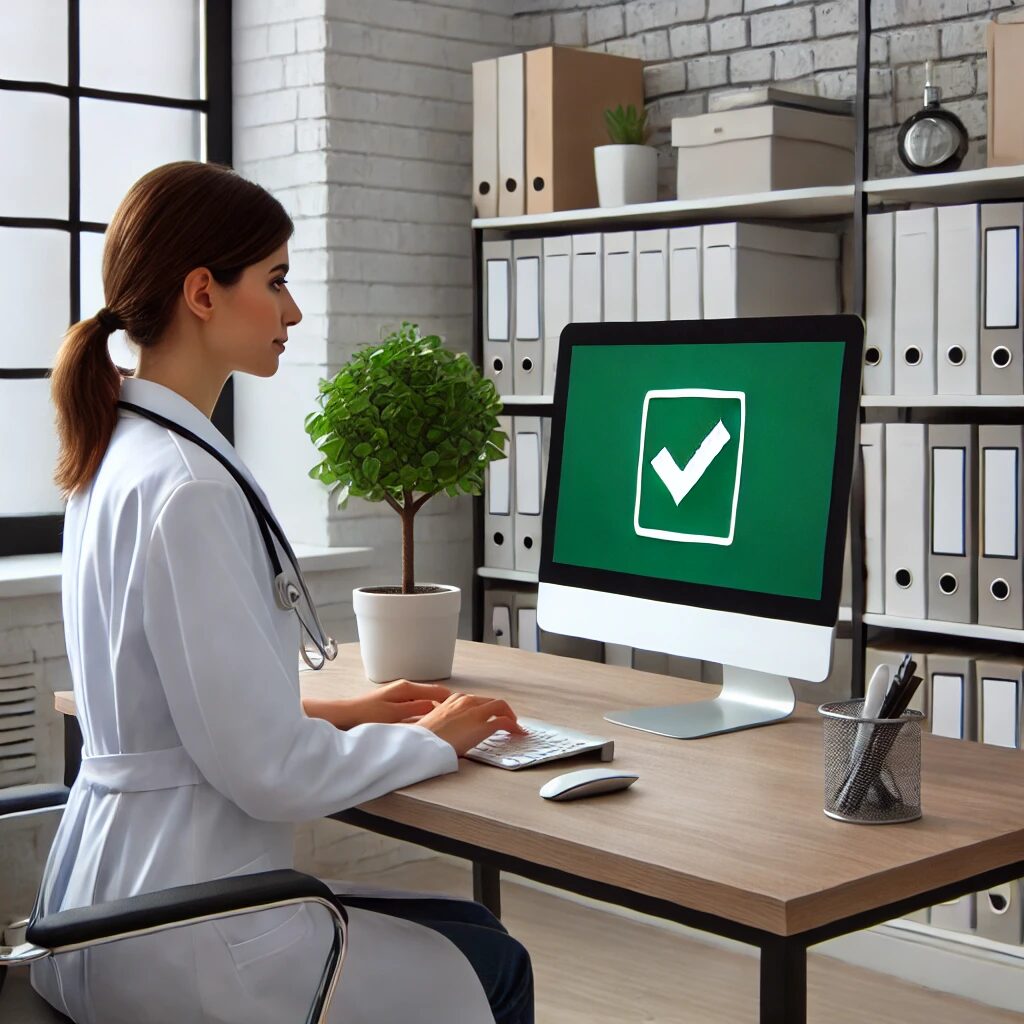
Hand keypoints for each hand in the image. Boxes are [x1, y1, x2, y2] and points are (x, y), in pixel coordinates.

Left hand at [303, 680, 451, 729]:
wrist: (345, 716)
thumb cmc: (366, 714)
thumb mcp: (394, 715)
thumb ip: (416, 710)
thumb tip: (435, 707)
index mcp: (407, 689)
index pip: (438, 692)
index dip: (452, 701)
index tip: (463, 710)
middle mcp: (405, 689)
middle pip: (433, 695)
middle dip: (446, 705)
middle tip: (457, 717)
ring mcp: (400, 696)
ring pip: (425, 701)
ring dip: (434, 710)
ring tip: (445, 721)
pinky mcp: (395, 704)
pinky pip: (416, 706)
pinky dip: (424, 713)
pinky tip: (425, 723)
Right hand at [406, 692, 526, 756]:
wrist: (420, 744)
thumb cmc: (423, 737)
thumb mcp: (433, 721)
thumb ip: (444, 719)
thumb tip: (448, 728)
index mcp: (453, 699)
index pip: (476, 700)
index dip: (486, 708)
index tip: (489, 715)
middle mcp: (466, 701)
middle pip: (491, 701)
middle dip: (500, 711)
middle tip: (506, 720)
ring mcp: (475, 712)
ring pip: (501, 706)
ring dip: (509, 716)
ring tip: (514, 726)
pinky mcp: (483, 726)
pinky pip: (504, 722)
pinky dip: (514, 726)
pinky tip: (517, 733)